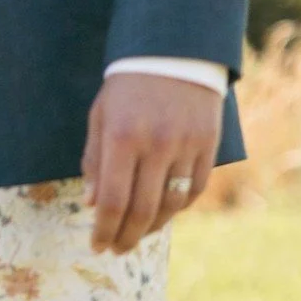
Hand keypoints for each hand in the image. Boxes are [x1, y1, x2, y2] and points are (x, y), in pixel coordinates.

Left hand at [83, 75, 222, 254]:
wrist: (175, 50)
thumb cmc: (128, 86)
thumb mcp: (100, 117)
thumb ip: (94, 162)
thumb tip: (92, 204)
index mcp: (122, 138)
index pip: (113, 201)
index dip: (104, 231)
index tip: (97, 245)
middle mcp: (156, 144)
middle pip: (142, 210)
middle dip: (126, 238)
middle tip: (116, 250)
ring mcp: (186, 145)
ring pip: (171, 205)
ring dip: (152, 228)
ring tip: (137, 235)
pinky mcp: (208, 144)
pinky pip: (194, 189)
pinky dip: (178, 208)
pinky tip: (163, 214)